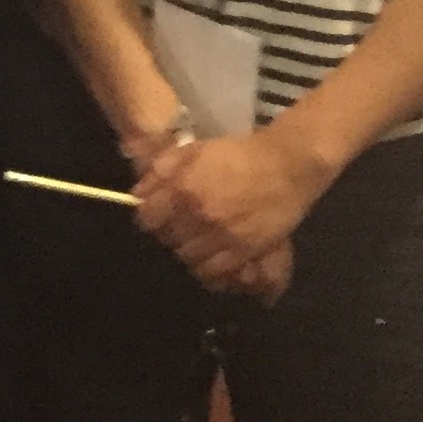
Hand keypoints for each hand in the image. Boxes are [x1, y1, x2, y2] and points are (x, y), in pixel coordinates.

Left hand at [131, 129, 328, 290]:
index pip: (147, 219)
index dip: (149, 217)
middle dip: (169, 234)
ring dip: (188, 251)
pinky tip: (210, 257)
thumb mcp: (192, 149)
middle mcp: (199, 216)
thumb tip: (137, 194)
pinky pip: (216, 271)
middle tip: (179, 227)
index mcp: (183, 188)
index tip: (156, 215)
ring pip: (189, 258)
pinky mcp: (245, 251)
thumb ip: (160, 170)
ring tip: (196, 241)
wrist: (285, 165)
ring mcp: (223, 236)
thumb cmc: (236, 153)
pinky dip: (208, 269)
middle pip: (168, 241)